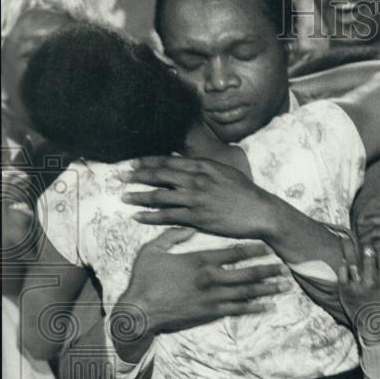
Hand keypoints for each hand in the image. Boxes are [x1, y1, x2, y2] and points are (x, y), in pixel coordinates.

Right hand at [117, 228, 288, 336]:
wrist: (138, 311)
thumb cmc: (144, 279)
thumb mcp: (153, 250)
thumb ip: (172, 235)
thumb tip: (190, 224)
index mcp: (200, 261)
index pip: (233, 253)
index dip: (253, 249)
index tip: (268, 246)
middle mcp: (211, 279)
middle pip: (247, 273)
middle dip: (268, 270)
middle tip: (284, 267)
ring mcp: (212, 298)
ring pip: (246, 292)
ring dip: (267, 289)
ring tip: (283, 286)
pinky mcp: (209, 313)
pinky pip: (237, 310)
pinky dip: (254, 308)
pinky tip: (267, 306)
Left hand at [122, 156, 280, 240]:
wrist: (261, 211)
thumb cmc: (246, 192)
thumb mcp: (225, 172)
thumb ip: (205, 169)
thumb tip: (188, 167)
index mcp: (203, 166)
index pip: (168, 161)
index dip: (147, 162)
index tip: (132, 164)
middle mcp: (196, 180)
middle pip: (158, 175)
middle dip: (136, 176)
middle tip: (118, 177)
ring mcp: (195, 199)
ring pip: (159, 196)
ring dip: (138, 196)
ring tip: (123, 197)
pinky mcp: (197, 217)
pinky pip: (167, 216)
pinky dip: (150, 217)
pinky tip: (138, 217)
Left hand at [336, 243, 379, 344]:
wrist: (378, 334)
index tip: (377, 243)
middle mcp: (372, 281)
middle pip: (366, 255)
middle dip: (365, 245)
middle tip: (362, 239)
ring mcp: (357, 286)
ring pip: (352, 261)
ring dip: (348, 248)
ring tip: (344, 237)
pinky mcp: (346, 292)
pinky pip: (342, 273)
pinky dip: (343, 266)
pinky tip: (343, 260)